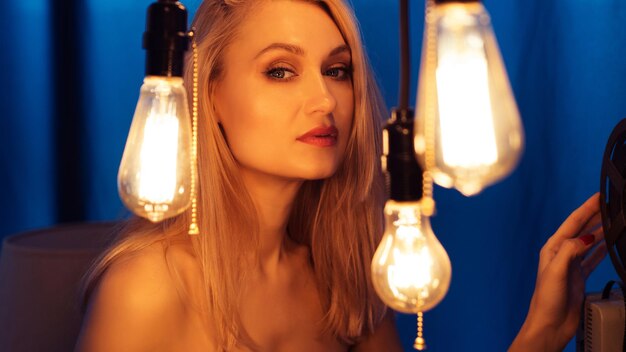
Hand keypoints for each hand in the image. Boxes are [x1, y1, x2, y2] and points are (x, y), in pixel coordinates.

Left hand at [510, 193, 607, 351]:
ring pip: (588, 242)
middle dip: (594, 215)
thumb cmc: (547, 299)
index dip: (586, 209)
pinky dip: (601, 249)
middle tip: (610, 203)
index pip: (572, 223)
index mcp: (552, 248)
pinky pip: (592, 257)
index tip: (599, 196)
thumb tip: (585, 237)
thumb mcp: (556, 271)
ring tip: (613, 220)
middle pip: (581, 229)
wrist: (550, 324)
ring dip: (599, 230)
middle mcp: (560, 253)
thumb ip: (569, 251)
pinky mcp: (578, 276)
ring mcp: (570, 264)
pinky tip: (608, 244)